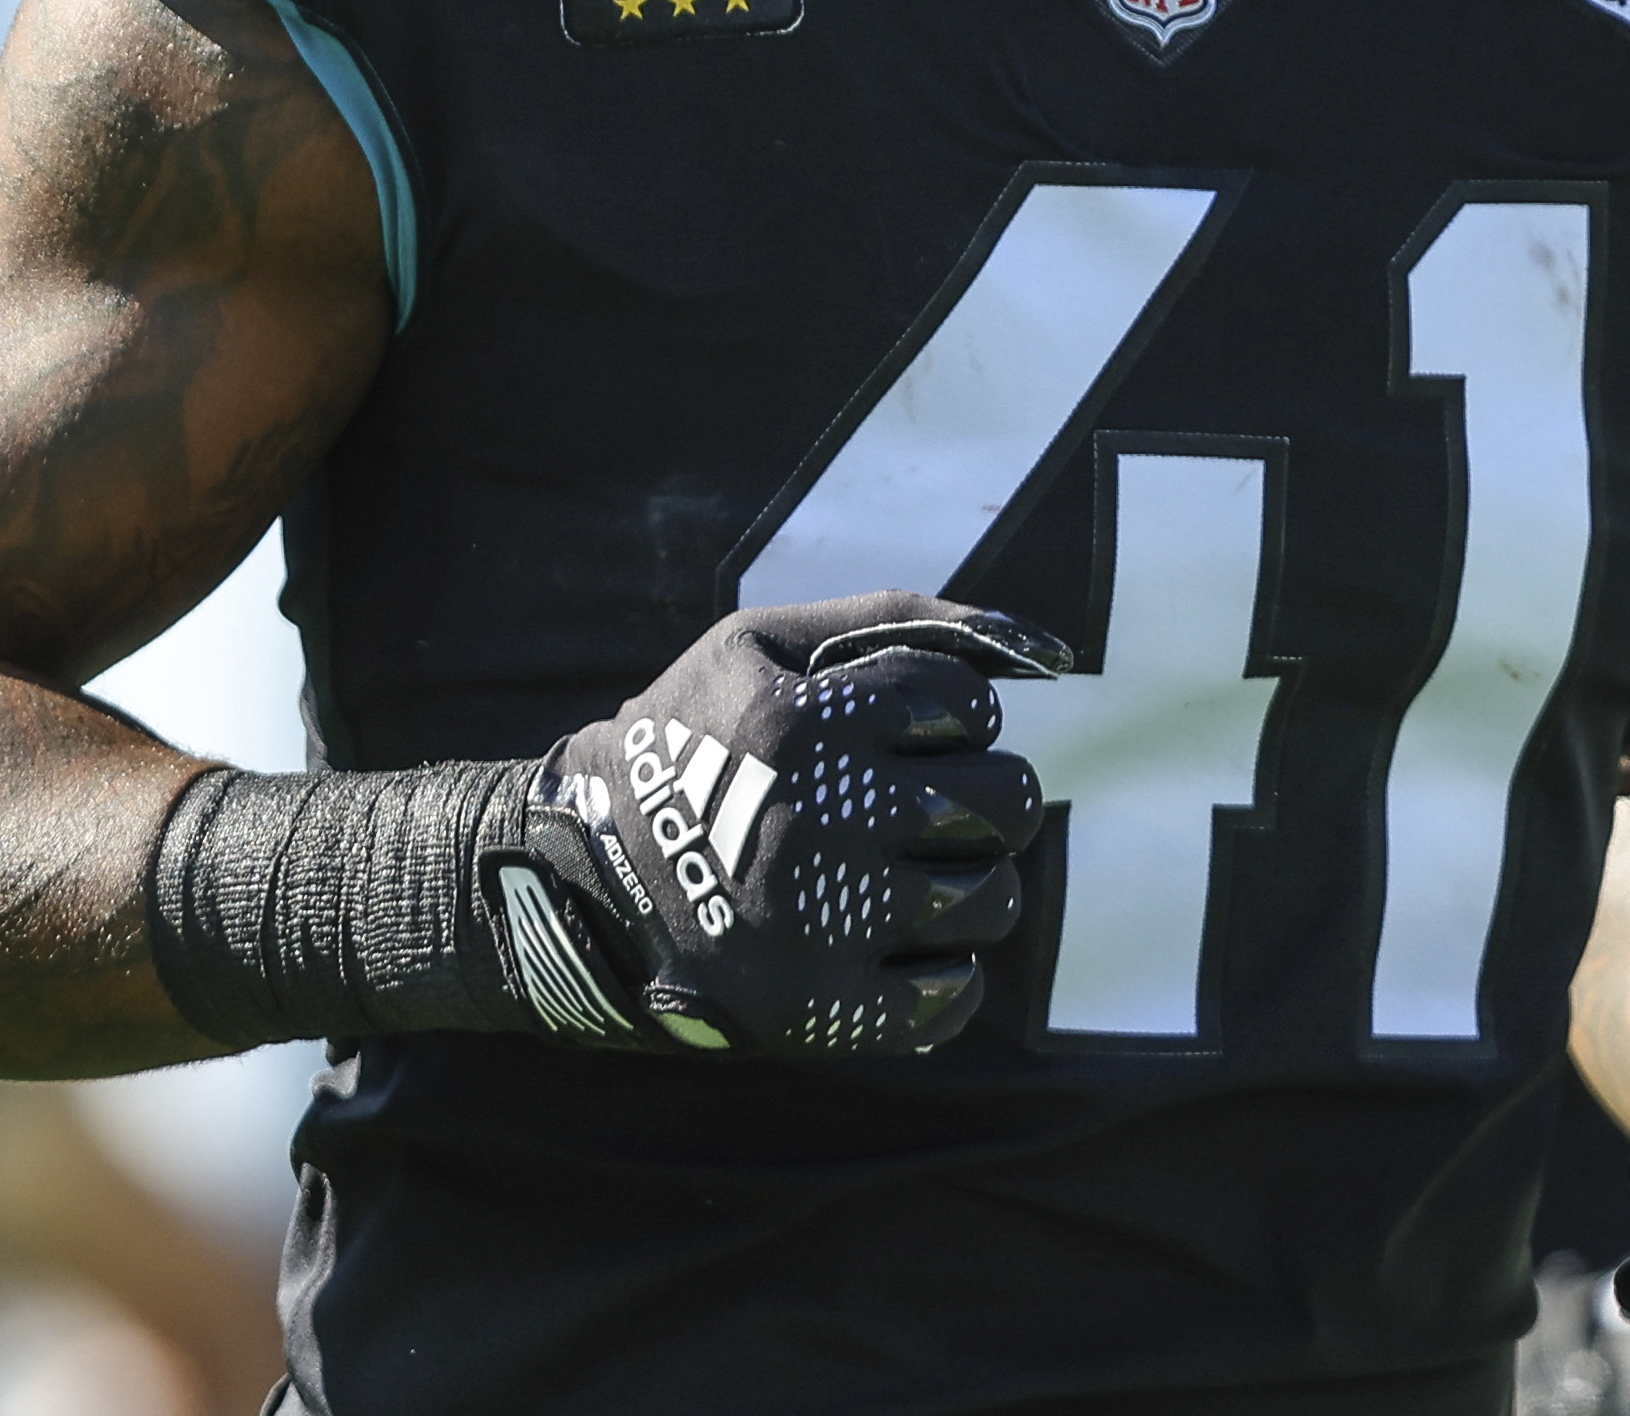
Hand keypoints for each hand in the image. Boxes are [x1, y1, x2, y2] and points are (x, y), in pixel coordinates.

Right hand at [498, 593, 1063, 1053]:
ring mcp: (824, 923)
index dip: (951, 718)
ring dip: (969, 883)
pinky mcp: (819, 1009)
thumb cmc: (694, 741)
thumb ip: (906, 619)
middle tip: (921, 808)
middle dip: (977, 798)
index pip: (971, 708)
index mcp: (810, 723)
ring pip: (991, 899)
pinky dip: (943, 975)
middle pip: (1004, 805)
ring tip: (905, 874)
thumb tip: (1052, 650)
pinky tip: (893, 945)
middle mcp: (823, 821)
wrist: (577, 878)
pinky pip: (952, 997)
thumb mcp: (767, 644)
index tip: (904, 737)